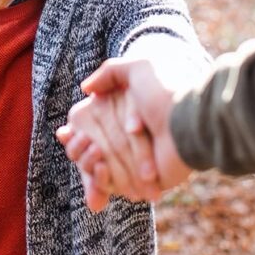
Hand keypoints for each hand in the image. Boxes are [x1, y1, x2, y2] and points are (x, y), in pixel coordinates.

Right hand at [57, 58, 193, 209]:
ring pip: (100, 170)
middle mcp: (133, 140)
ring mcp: (137, 161)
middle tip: (70, 138)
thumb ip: (111, 72)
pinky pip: (115, 186)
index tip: (64, 131)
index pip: (95, 128)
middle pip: (93, 152)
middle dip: (79, 148)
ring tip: (93, 151)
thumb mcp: (139, 68)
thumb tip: (85, 88)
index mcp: (129, 116)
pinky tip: (100, 166)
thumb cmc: (165, 93)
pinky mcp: (144, 181)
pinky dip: (102, 180)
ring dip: (88, 163)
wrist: (189, 122)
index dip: (77, 134)